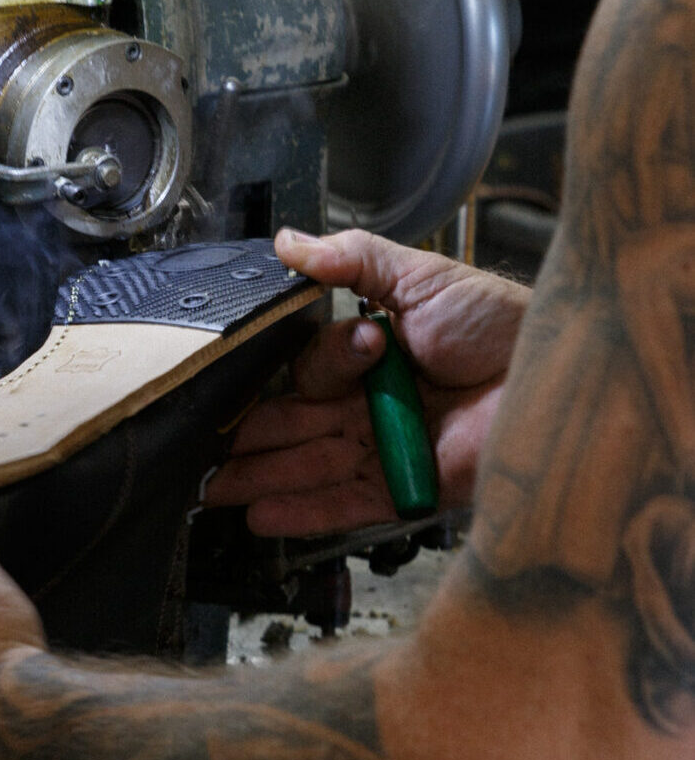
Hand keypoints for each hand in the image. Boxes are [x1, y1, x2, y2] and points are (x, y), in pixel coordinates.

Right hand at [206, 228, 529, 535]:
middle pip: (296, 421)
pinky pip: (344, 505)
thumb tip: (289, 243)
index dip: (302, 370)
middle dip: (250, 437)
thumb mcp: (422, 275)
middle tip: (208, 448)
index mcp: (371, 351)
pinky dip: (302, 512)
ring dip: (261, 478)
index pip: (310, 368)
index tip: (295, 366)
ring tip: (215, 488)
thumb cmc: (501, 322)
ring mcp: (385, 447)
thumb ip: (353, 258)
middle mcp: (372, 401)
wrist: (552, 377)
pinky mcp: (404, 490)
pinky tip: (260, 516)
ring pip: (309, 465)